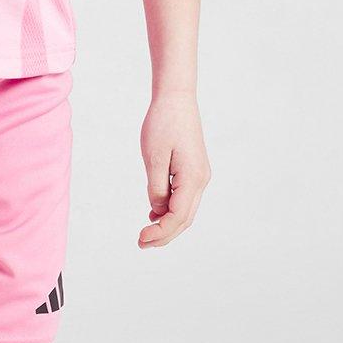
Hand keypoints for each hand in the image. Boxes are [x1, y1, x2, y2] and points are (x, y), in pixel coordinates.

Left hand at [138, 91, 210, 246]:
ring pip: (186, 211)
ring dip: (168, 225)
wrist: (176, 99)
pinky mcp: (194, 170)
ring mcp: (200, 175)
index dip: (160, 232)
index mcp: (192, 178)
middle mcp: (201, 180)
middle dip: (164, 235)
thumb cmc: (163, 123)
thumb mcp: (153, 157)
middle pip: (185, 219)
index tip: (141, 239)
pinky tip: (154, 215)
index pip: (177, 216)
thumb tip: (158, 210)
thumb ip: (156, 188)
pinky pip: (185, 198)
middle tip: (141, 243)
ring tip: (146, 235)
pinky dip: (171, 211)